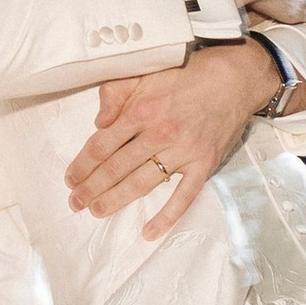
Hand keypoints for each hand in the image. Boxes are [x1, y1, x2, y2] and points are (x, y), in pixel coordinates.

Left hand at [65, 43, 278, 235]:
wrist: (235, 78)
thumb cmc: (187, 74)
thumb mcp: (146, 72)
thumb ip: (116, 92)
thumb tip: (98, 121)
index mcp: (142, 110)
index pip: (103, 144)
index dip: (83, 164)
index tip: (70, 178)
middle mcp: (159, 133)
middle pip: (117, 167)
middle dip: (92, 187)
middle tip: (76, 202)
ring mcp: (183, 152)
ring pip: (142, 183)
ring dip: (116, 200)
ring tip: (97, 211)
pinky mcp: (204, 165)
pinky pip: (183, 196)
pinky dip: (166, 217)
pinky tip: (149, 232)